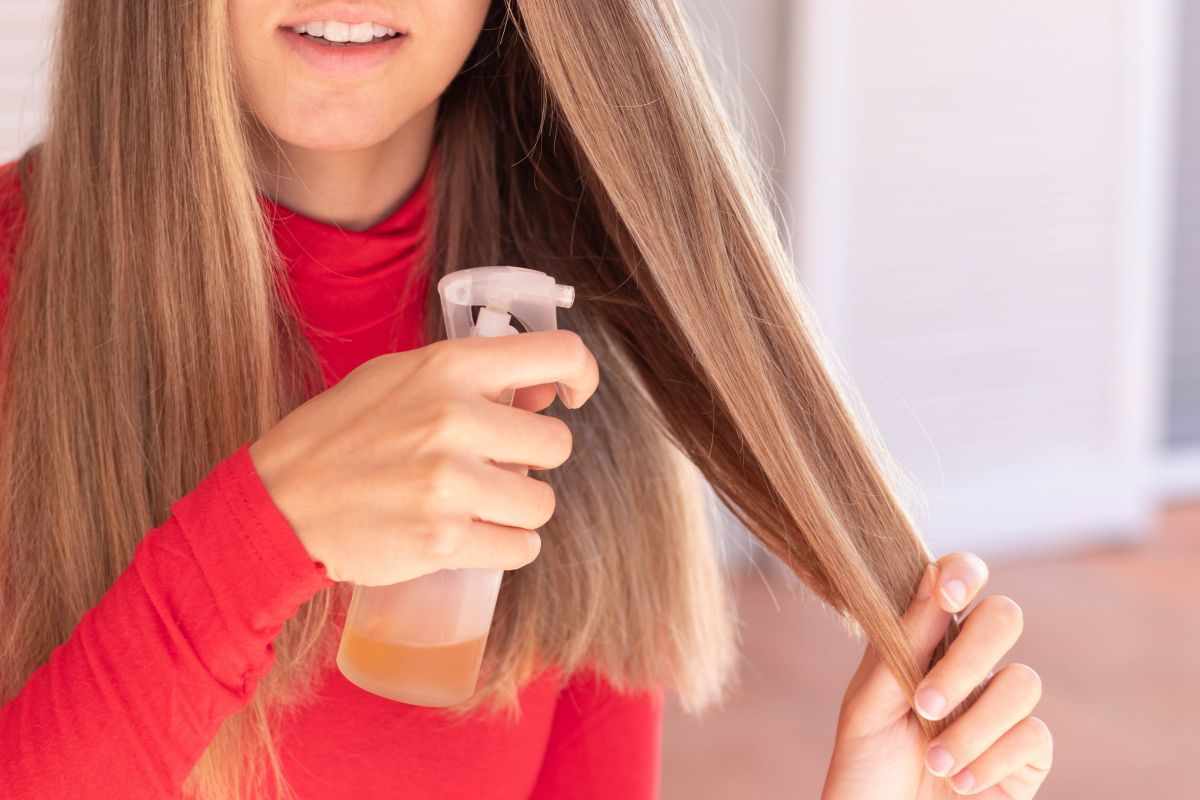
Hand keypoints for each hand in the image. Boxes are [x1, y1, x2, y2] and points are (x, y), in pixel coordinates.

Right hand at [248, 329, 598, 585]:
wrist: (279, 503)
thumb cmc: (338, 435)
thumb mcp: (398, 379)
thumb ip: (472, 381)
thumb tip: (544, 397)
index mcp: (449, 368)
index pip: (556, 355)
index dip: (580, 374)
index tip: (573, 396)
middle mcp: (456, 420)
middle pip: (556, 444)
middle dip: (530, 460)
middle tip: (490, 466)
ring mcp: (452, 484)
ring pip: (542, 502)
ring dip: (517, 508)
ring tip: (474, 503)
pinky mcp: (445, 541)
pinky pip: (520, 548)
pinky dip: (505, 546)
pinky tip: (471, 534)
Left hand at [821, 553, 1052, 798]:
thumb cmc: (867, 767)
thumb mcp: (868, 705)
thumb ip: (900, 644)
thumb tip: (932, 579)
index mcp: (925, 640)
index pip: (956, 582)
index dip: (962, 574)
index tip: (947, 596)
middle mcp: (970, 665)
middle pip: (1004, 617)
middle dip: (967, 660)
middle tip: (924, 703)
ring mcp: (1001, 708)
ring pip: (1022, 681)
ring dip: (972, 726)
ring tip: (933, 761)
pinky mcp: (1027, 754)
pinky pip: (1033, 735)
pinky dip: (991, 759)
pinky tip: (958, 782)